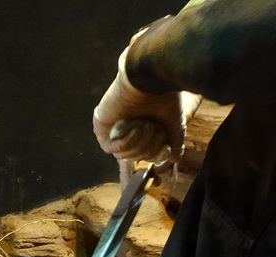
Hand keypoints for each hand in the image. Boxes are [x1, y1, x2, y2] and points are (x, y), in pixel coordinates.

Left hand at [92, 46, 200, 163]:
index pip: (145, 156)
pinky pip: (111, 148)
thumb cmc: (164, 96)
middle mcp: (126, 129)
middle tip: (154, 128)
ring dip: (140, 143)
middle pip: (134, 158)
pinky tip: (135, 127)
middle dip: (148, 147)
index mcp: (142, 128)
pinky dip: (127, 141)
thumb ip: (174, 140)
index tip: (165, 148)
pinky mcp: (101, 126)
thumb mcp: (173, 123)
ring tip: (146, 125)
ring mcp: (112, 128)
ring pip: (123, 156)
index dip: (156, 155)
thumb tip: (175, 158)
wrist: (152, 79)